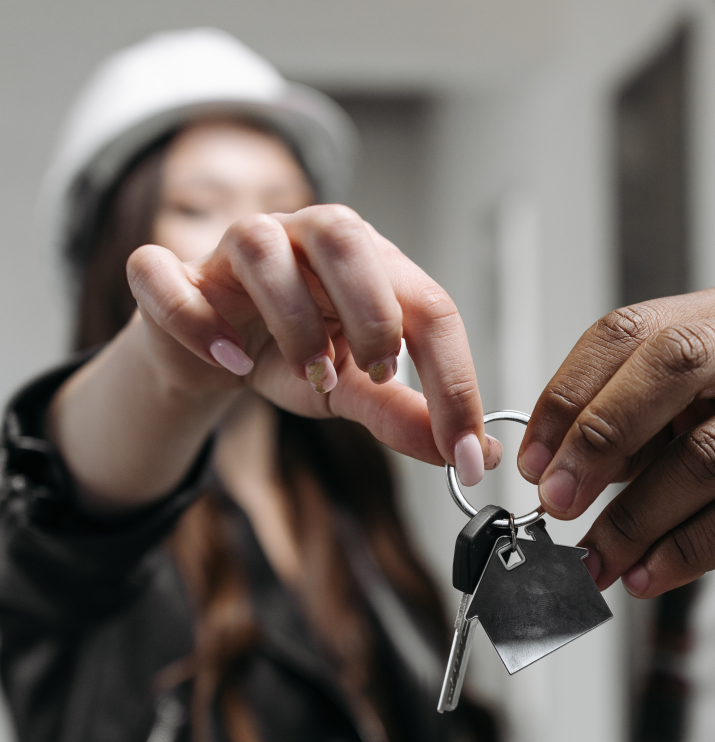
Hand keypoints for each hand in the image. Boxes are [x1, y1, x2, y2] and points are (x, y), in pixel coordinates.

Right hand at [127, 205, 485, 471]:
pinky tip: (231, 362)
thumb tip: (472, 455)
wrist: (215, 354)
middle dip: (373, 313)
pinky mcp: (171, 277)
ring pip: (258, 244)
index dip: (454, 381)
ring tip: (313, 374)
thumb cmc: (295, 356)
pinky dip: (196, 321)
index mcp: (367, 263)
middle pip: (345, 236)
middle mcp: (305, 240)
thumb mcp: (356, 391)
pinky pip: (164, 277)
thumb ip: (404, 415)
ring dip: (292, 319)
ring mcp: (234, 249)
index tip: (465, 453)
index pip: (428, 304)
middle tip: (380, 375)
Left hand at [518, 283, 714, 597]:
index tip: (533, 460)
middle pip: (677, 365)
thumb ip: (626, 435)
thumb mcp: (685, 428)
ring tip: (598, 559)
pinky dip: (686, 551)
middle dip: (601, 439)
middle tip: (557, 503)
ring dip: (638, 516)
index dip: (571, 394)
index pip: (633, 329)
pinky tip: (648, 574)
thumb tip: (552, 473)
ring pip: (712, 451)